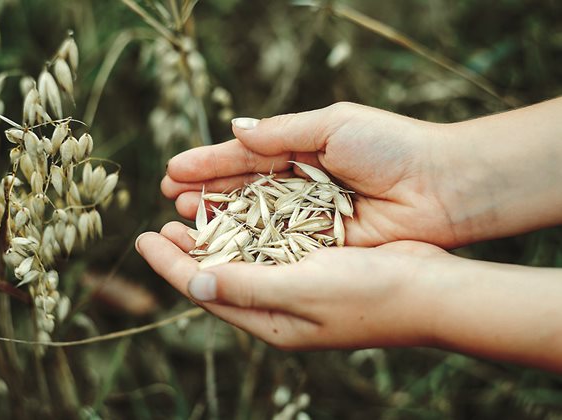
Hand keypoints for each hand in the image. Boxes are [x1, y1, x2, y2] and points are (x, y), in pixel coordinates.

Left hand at [136, 221, 447, 349]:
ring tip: (188, 213)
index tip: (141, 238)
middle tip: (159, 224)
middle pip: (218, 275)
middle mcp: (279, 306)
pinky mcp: (316, 264)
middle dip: (185, 251)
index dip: (169, 265)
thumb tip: (193, 282)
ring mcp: (298, 286)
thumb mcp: (302, 290)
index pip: (205, 290)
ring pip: (242, 259)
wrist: (430, 290)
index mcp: (270, 320)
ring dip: (214, 236)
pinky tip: (238, 210)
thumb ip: (246, 287)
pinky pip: (269, 246)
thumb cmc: (369, 294)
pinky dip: (248, 228)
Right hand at [162, 102, 462, 246]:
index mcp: (301, 149)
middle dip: (206, 192)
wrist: (441, 187)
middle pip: (242, 190)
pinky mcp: (321, 245)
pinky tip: (220, 246)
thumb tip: (235, 129)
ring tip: (183, 219)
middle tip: (170, 198)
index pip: (244, 157)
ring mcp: (308, 217)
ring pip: (253, 220)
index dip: (209, 164)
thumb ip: (281, 132)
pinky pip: (277, 246)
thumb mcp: (332, 125)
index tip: (173, 171)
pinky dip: (249, 246)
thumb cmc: (390, 147)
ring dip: (219, 220)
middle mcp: (299, 185)